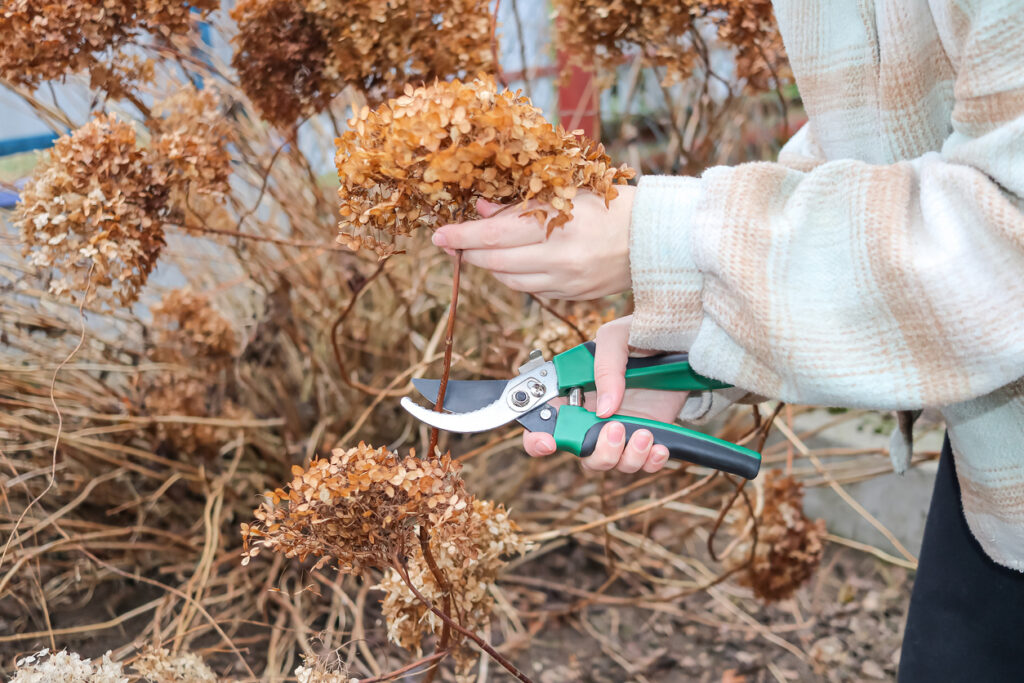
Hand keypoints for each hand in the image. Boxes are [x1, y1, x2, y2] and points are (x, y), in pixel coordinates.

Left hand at [431, 187, 635, 299]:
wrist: (657, 238)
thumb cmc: (614, 205)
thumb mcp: (568, 192)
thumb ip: (521, 204)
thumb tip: (481, 211)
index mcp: (559, 227)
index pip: (494, 237)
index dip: (461, 236)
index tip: (439, 234)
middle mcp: (560, 260)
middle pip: (495, 263)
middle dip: (468, 252)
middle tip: (451, 242)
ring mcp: (567, 283)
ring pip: (510, 280)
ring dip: (489, 265)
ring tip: (481, 249)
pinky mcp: (574, 296)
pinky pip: (532, 290)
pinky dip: (515, 276)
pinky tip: (513, 261)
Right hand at [524, 316, 689, 472]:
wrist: (681, 342)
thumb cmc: (639, 334)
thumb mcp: (617, 338)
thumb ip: (606, 368)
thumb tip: (604, 410)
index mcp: (571, 392)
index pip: (540, 423)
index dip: (536, 439)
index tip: (549, 443)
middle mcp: (591, 416)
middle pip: (579, 453)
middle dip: (596, 452)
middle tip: (615, 428)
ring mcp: (619, 429)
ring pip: (610, 463)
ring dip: (626, 457)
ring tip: (645, 434)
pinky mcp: (646, 436)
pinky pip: (643, 464)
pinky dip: (650, 462)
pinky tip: (659, 446)